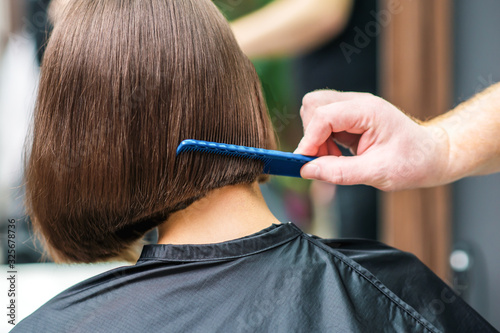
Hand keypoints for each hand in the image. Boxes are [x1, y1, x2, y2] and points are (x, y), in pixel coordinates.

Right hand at [294, 90, 449, 190]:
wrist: (431, 156)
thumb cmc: (412, 162)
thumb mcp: (377, 173)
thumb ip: (340, 172)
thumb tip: (307, 170)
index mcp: (368, 111)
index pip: (324, 115)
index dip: (309, 140)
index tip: (303, 162)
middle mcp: (358, 104)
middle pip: (314, 105)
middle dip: (310, 134)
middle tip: (322, 159)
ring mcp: (353, 109)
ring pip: (315, 112)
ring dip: (316, 138)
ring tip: (332, 160)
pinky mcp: (350, 118)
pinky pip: (324, 123)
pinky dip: (322, 141)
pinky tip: (337, 156)